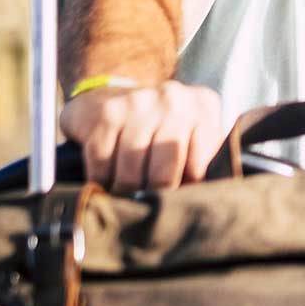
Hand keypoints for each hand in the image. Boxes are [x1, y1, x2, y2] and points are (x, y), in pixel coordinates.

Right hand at [61, 81, 226, 192]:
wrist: (108, 94)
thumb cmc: (158, 126)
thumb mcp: (190, 135)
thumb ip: (201, 162)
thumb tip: (197, 202)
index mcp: (204, 106)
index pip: (199, 167)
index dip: (184, 194)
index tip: (173, 206)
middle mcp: (174, 100)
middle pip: (163, 173)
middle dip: (151, 197)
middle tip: (144, 210)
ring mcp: (139, 103)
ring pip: (131, 172)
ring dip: (123, 193)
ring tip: (124, 201)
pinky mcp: (107, 113)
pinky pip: (103, 163)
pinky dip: (100, 181)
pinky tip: (103, 184)